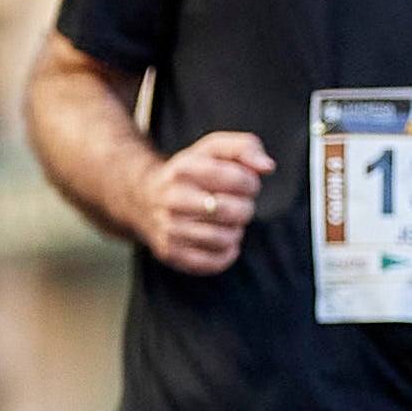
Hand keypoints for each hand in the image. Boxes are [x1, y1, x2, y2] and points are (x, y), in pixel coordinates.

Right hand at [136, 132, 272, 274]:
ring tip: (226, 223)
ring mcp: (169, 228)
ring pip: (225, 239)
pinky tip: (220, 240)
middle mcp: (172, 199)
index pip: (237, 179)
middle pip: (232, 211)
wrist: (143, 199)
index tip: (245, 184)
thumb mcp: (213, 149)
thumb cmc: (191, 172)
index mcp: (183, 169)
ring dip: (235, 231)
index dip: (251, 183)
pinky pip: (213, 263)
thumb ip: (245, 147)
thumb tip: (267, 167)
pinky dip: (226, 253)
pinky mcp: (170, 253)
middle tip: (237, 205)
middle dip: (245, 209)